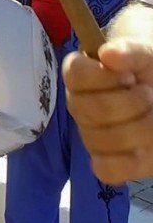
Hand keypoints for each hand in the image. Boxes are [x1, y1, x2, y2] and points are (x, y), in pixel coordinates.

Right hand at [64, 39, 152, 184]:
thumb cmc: (149, 70)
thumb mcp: (147, 54)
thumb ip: (132, 52)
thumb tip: (108, 54)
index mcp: (80, 75)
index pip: (76, 75)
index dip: (105, 77)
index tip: (129, 76)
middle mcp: (78, 106)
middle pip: (94, 110)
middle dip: (133, 103)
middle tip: (149, 95)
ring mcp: (90, 135)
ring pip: (104, 140)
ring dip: (142, 128)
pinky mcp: (106, 163)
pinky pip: (107, 170)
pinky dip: (129, 162)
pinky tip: (145, 149)